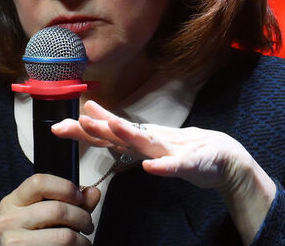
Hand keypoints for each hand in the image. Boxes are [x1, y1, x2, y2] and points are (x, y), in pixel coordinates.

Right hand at [0, 173, 100, 245]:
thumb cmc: (34, 238)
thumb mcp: (47, 216)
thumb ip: (72, 202)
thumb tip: (93, 192)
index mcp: (13, 202)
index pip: (38, 182)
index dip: (65, 187)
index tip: (79, 197)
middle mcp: (9, 219)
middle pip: (57, 209)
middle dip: (82, 217)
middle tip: (88, 224)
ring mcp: (14, 241)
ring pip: (63, 235)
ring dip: (81, 239)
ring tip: (83, 241)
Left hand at [52, 100, 250, 190]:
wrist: (225, 158)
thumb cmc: (185, 150)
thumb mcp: (150, 144)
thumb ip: (123, 134)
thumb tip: (95, 118)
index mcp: (142, 140)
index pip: (107, 134)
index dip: (84, 130)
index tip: (59, 124)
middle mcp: (152, 142)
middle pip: (120, 134)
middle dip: (97, 127)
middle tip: (75, 120)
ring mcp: (171, 152)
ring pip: (147, 143)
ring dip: (130, 134)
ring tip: (112, 126)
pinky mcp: (190, 164)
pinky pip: (175, 167)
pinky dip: (163, 167)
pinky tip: (151, 167)